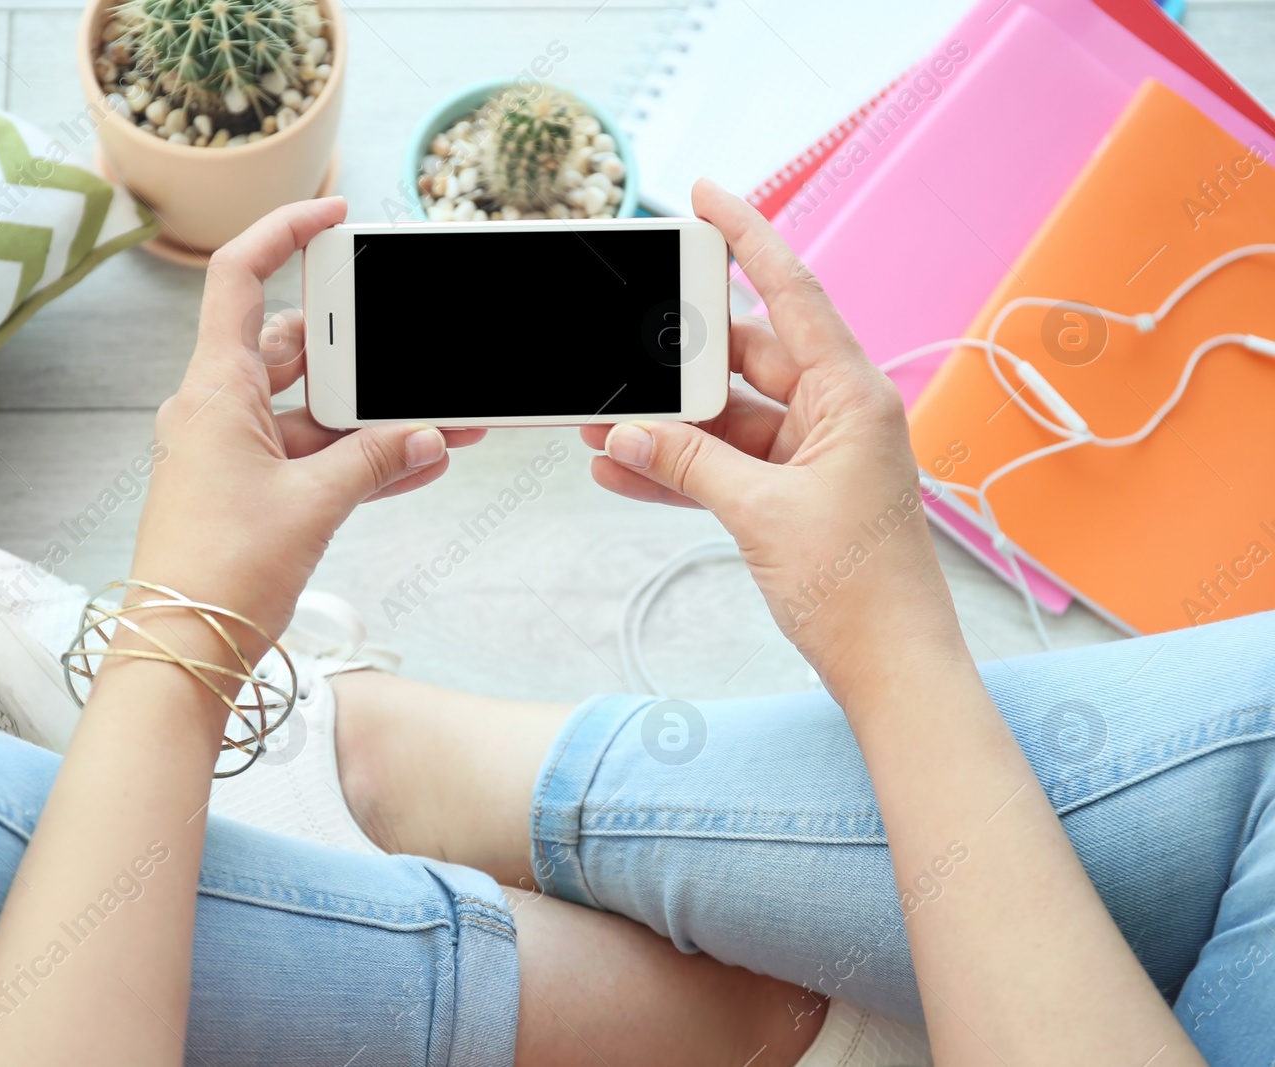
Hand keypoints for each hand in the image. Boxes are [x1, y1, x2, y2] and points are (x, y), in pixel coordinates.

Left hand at [128, 197, 484, 648]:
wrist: (180, 653)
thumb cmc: (218, 573)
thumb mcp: (313, 504)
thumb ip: (376, 459)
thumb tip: (429, 435)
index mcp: (212, 390)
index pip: (240, 279)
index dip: (284, 234)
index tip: (335, 217)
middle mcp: (215, 412)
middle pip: (291, 349)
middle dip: (359, 352)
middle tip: (411, 346)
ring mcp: (230, 455)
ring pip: (310, 412)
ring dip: (370, 418)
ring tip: (439, 417)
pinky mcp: (247, 495)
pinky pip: (311, 460)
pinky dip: (358, 460)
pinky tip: (420, 462)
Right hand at [585, 180, 965, 694]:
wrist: (890, 668)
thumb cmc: (860, 590)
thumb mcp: (761, 515)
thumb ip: (690, 465)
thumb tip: (629, 432)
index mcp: (852, 396)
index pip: (792, 293)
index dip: (747, 238)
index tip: (705, 196)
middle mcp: (837, 414)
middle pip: (745, 358)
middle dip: (677, 362)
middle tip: (618, 354)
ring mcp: (815, 455)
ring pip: (729, 417)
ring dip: (670, 426)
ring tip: (602, 426)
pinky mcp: (795, 494)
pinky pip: (729, 464)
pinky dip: (683, 469)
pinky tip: (624, 473)